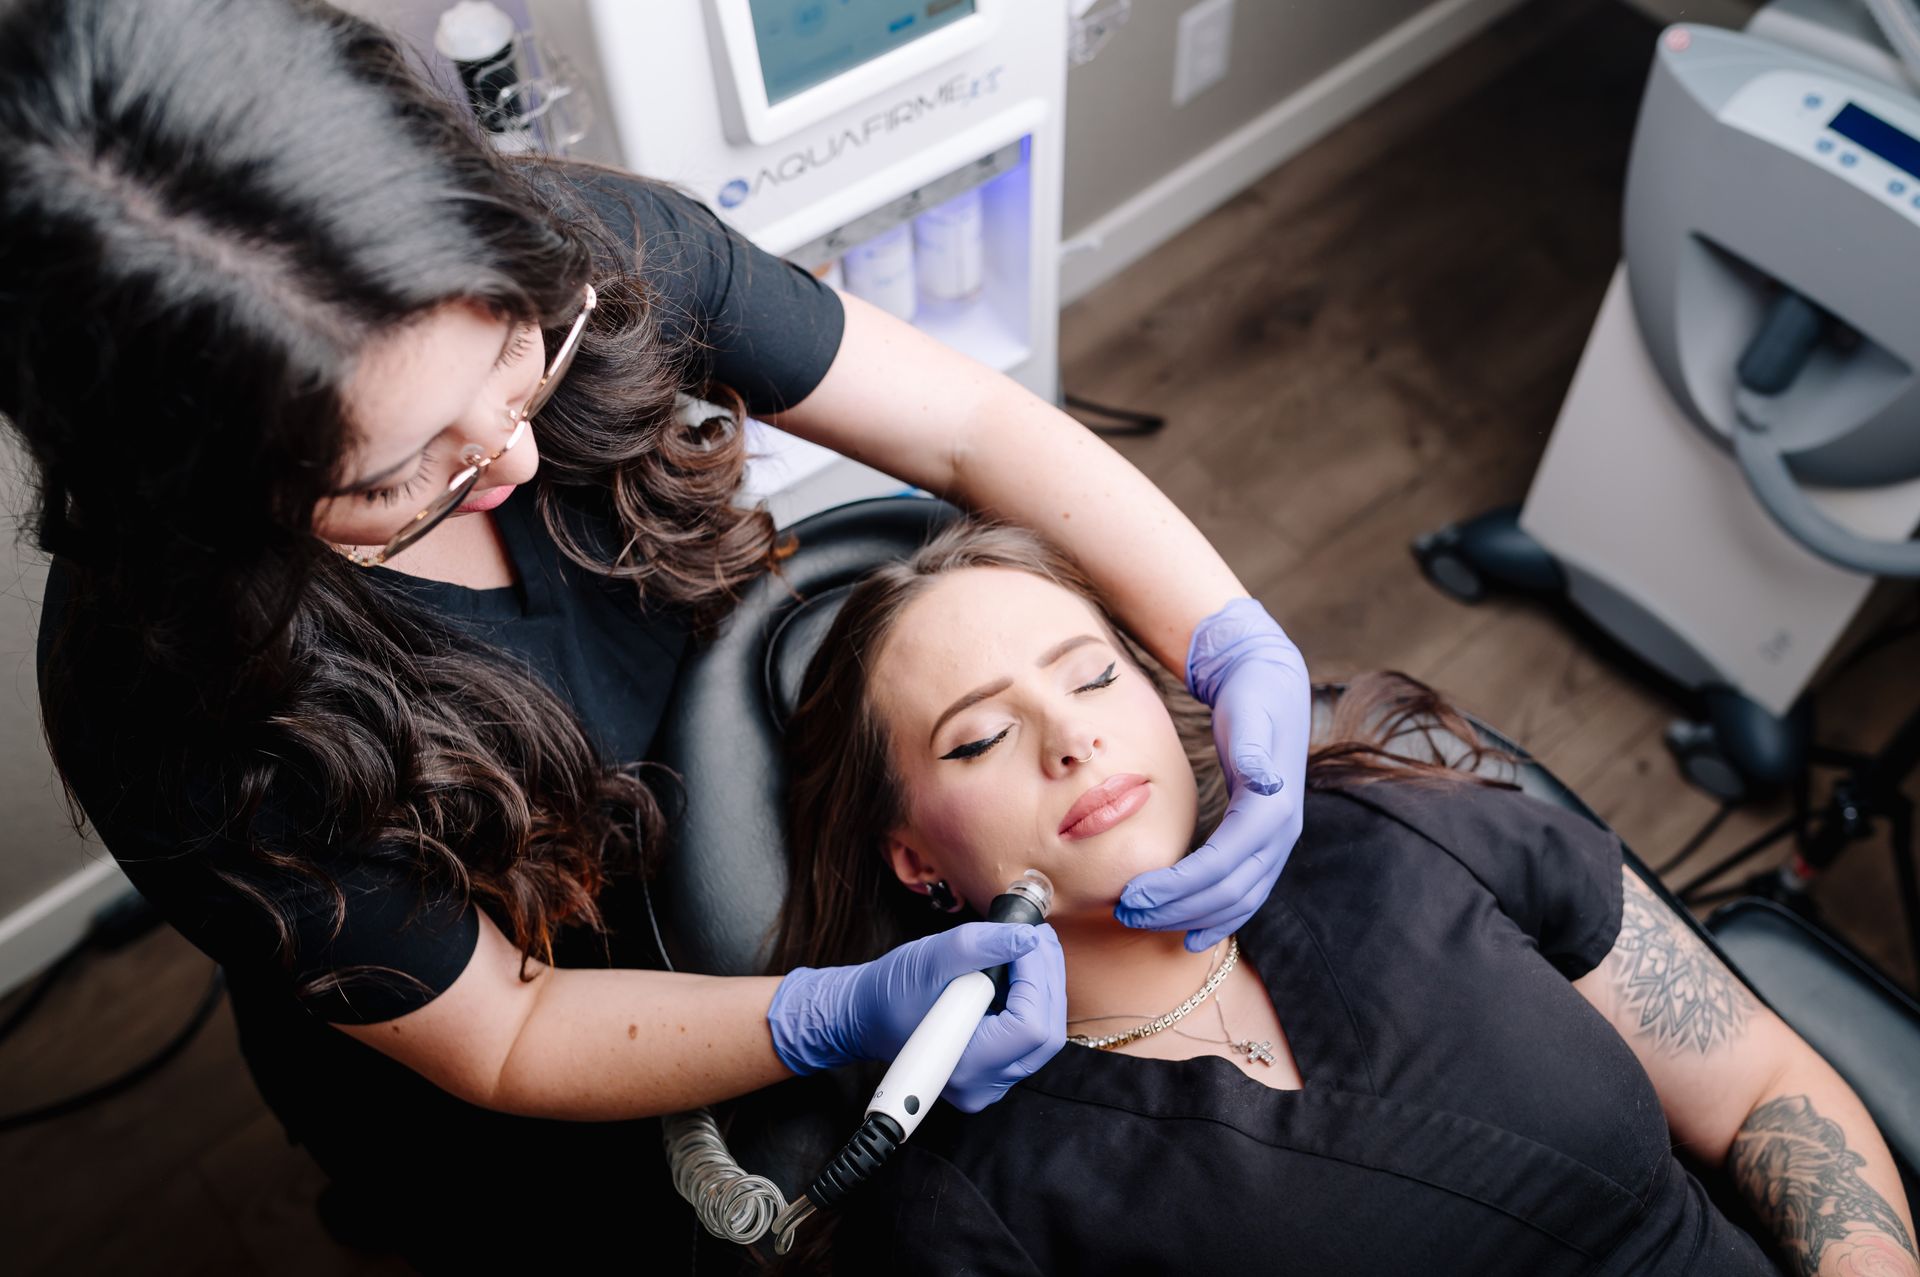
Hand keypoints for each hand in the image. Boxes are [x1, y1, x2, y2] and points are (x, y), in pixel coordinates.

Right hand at [768, 922, 1067, 1111]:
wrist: (867, 1016)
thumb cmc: (890, 992)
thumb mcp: (932, 957)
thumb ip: (981, 945)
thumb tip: (1029, 938)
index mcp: (964, 1065)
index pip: (1029, 1026)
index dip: (1037, 976)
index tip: (1027, 939)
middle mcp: (982, 1085)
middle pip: (1046, 1033)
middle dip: (1047, 977)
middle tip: (1037, 937)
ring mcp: (990, 1083)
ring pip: (1045, 1035)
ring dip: (1044, 986)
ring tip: (1031, 948)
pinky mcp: (994, 1072)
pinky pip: (1031, 1038)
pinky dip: (1034, 1000)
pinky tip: (1023, 972)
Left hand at [1117, 597, 1308, 950]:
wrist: (1271, 683)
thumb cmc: (1251, 695)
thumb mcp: (1248, 711)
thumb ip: (1251, 747)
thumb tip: (1264, 781)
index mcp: (1273, 807)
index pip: (1221, 865)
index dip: (1177, 887)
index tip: (1131, 895)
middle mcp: (1282, 832)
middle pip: (1229, 892)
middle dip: (1175, 908)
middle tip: (1123, 912)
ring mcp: (1278, 841)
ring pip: (1239, 900)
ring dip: (1191, 918)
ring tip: (1142, 920)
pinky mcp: (1265, 841)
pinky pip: (1246, 893)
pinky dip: (1219, 919)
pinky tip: (1190, 936)